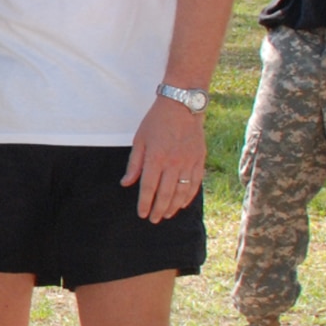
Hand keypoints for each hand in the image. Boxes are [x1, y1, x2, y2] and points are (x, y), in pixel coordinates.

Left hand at [121, 97, 205, 221]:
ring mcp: (188, 162)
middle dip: (158, 209)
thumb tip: (126, 183)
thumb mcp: (139, 140)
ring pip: (181, 191)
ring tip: (166, 214)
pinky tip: (182, 204)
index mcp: (155, 158)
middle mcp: (173, 162)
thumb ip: (134, 164)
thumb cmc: (156, 122)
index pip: (148, 187)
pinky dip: (189, 196)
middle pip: (165, 193)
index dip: (144, 203)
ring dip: (173, 206)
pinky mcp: (199, 159)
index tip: (141, 213)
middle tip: (153, 219)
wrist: (182, 105)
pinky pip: (195, 183)